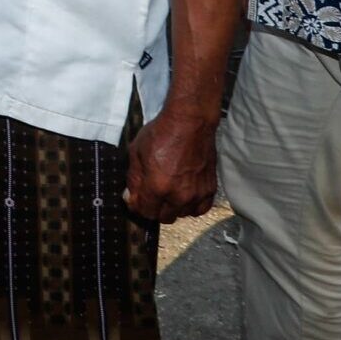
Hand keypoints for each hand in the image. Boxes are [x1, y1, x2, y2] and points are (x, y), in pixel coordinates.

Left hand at [123, 106, 220, 221]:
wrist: (190, 122)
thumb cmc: (161, 133)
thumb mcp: (136, 152)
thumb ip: (133, 179)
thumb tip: (131, 197)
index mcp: (157, 187)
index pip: (145, 212)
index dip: (138, 207)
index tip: (137, 199)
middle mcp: (178, 195)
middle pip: (164, 217)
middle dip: (155, 208)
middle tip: (153, 194)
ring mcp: (196, 194)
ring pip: (181, 214)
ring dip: (173, 207)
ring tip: (170, 192)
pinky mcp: (210, 188)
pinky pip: (200, 209)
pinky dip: (192, 206)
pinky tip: (186, 194)